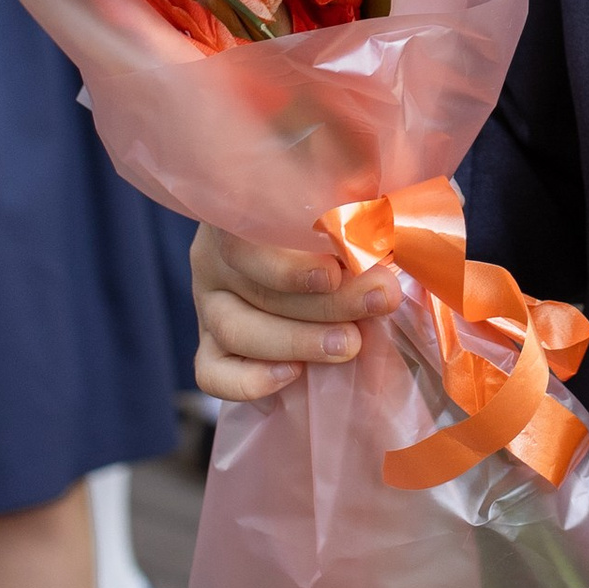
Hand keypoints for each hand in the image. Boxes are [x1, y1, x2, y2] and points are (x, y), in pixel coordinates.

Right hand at [192, 222, 399, 401]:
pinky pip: (214, 374)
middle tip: (377, 302)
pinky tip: (293, 374)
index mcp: (239, 218)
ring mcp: (210, 306)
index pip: (244, 240)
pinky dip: (248, 381)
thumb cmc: (331, 226)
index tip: (336, 273)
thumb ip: (352, 214)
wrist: (315, 268)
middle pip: (256, 288)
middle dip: (326, 303)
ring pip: (236, 331)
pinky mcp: (210, 348)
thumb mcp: (339, 206)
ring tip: (350, 343)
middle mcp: (216, 260)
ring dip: (298, 341)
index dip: (287, 264)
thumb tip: (375, 232)